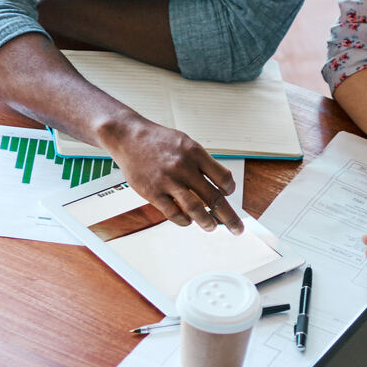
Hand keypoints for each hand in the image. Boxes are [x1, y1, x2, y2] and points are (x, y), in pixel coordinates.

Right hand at [102, 116, 242, 233]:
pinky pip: (173, 213)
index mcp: (195, 153)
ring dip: (207, 222)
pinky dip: (183, 220)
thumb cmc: (158, 141)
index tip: (228, 194)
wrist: (129, 137)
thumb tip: (218, 184)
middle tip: (237, 228)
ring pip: (195, 209)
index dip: (229, 190)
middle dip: (228, 217)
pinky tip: (188, 221)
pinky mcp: (153, 192)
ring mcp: (168, 181)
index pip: (223, 177)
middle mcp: (184, 167)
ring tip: (212, 228)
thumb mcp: (185, 143)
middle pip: (214, 197)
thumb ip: (201, 162)